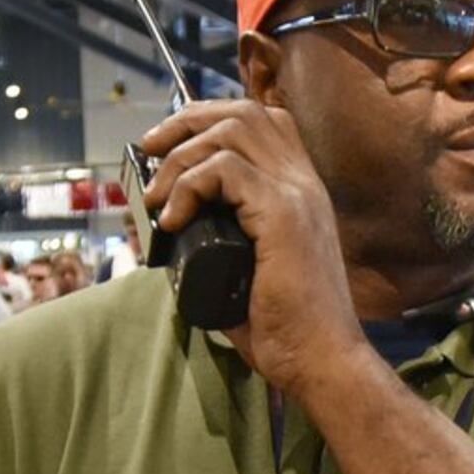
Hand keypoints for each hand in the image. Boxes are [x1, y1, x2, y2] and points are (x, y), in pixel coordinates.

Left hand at [136, 99, 359, 400]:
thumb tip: (166, 236)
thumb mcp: (244, 273)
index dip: (211, 118)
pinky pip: (225, 169)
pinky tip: (173, 220)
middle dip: (186, 121)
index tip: (171, 145)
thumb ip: (218, 243)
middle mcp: (303, 183)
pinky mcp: (283, 214)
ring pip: (231, 130)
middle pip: (243, 112)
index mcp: (301, 191)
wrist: (322, 362)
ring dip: (181, 155)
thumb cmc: (286, 330)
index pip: (262, 119)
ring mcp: (296, 194)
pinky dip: (188, 187)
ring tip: (157, 196)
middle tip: (151, 150)